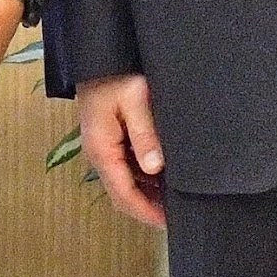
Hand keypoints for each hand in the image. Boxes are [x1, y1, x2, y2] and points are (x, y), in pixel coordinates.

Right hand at [76, 71, 167, 227]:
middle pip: (122, 193)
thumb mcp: (135, 99)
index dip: (146, 211)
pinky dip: (144, 178)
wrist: (99, 53)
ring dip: (147, 194)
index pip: (123, 193)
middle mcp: (99, 154)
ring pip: (125, 183)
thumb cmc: (116, 74)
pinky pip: (126, 168)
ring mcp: (103, 148)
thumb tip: (155, 167)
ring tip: (176, 198)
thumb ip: (145, 133)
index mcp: (102, 149)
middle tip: (178, 214)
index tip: (169, 222)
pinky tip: (165, 177)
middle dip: (148, 207)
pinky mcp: (109, 140)